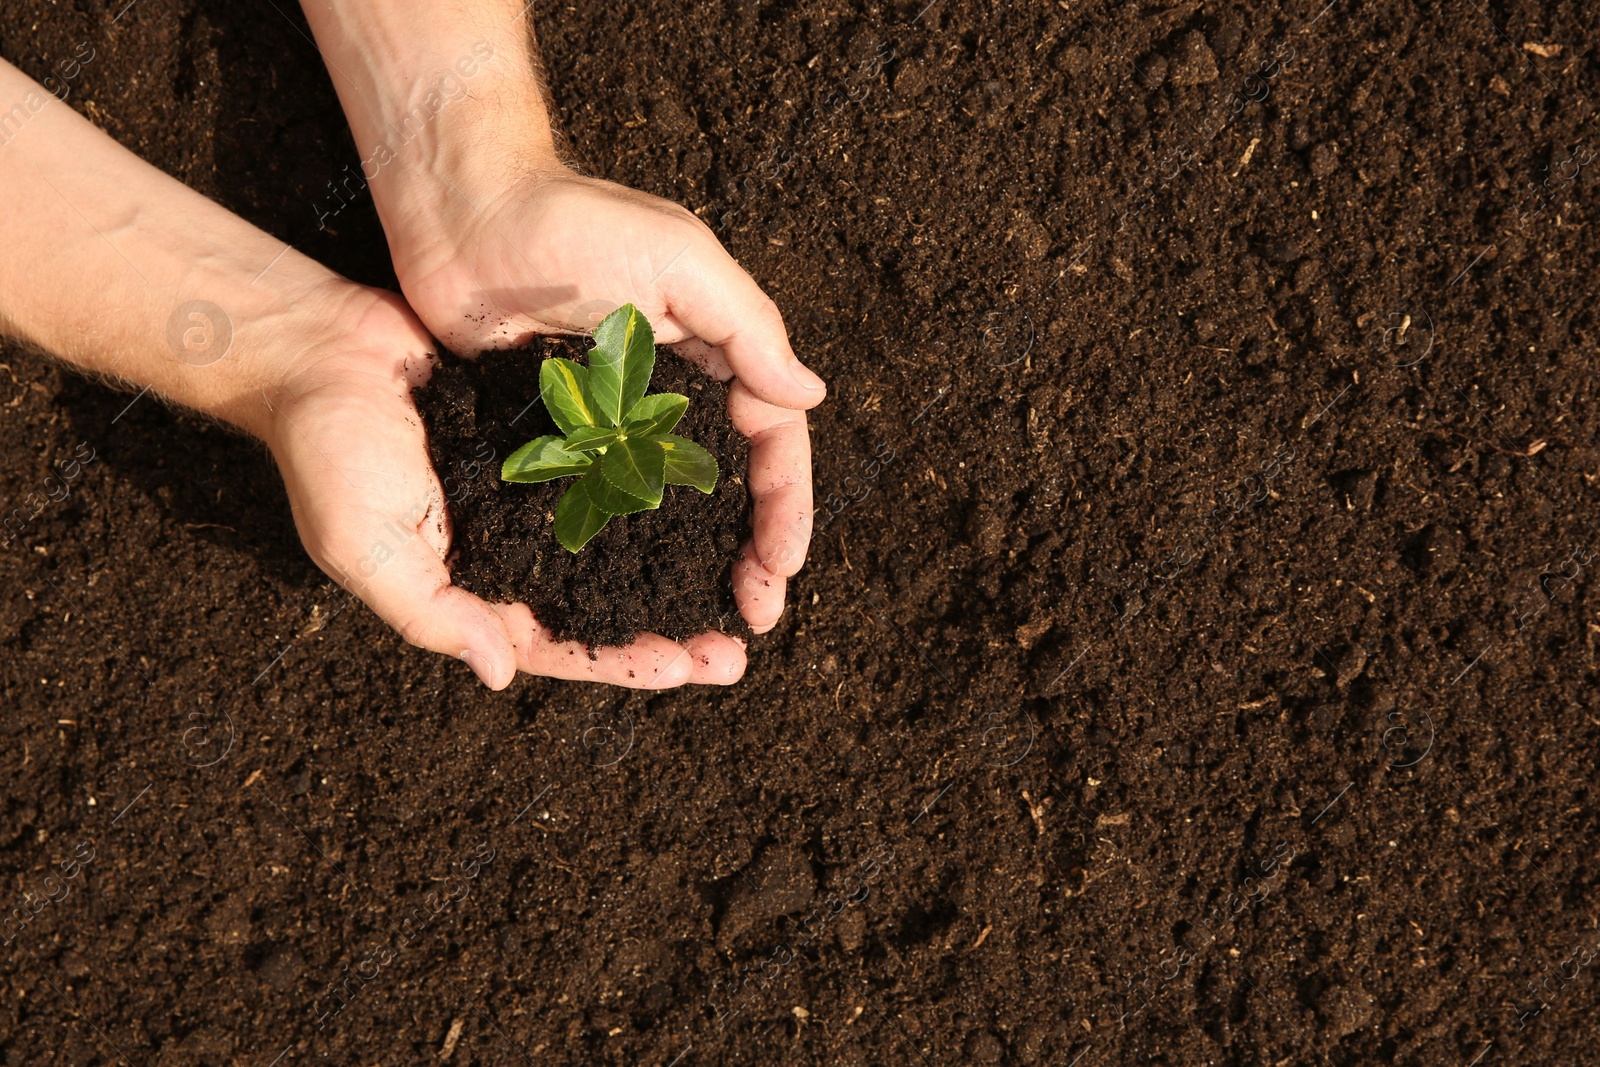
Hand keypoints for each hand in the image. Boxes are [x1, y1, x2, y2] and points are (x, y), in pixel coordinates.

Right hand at [267, 286, 750, 688]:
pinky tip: (707, 493)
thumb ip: (431, 612)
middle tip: (735, 647)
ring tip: (740, 578)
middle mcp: (513, 550)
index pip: (562, 645)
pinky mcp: (548, 439)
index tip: (689, 667)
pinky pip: (612, 472)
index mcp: (474, 588)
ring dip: (676, 563)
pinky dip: (655, 487)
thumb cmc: (327, 450)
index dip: (625, 663)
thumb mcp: (366, 544)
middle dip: (669, 631)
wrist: (317, 348)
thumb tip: (502, 672)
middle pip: (606, 605)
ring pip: (620, 544)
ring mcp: (534, 495)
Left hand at [387, 165, 821, 635]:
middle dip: (749, 556)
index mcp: (713, 357)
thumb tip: (810, 397)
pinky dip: (618, 555)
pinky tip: (622, 600)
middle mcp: (669, 398)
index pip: (771, 442)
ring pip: (666, 514)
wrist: (460, 214)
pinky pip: (596, 506)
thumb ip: (746, 328)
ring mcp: (611, 424)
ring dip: (689, 571)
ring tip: (699, 630)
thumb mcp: (677, 258)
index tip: (782, 567)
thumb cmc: (572, 219)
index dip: (784, 506)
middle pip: (726, 492)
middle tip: (752, 620)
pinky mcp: (554, 439)